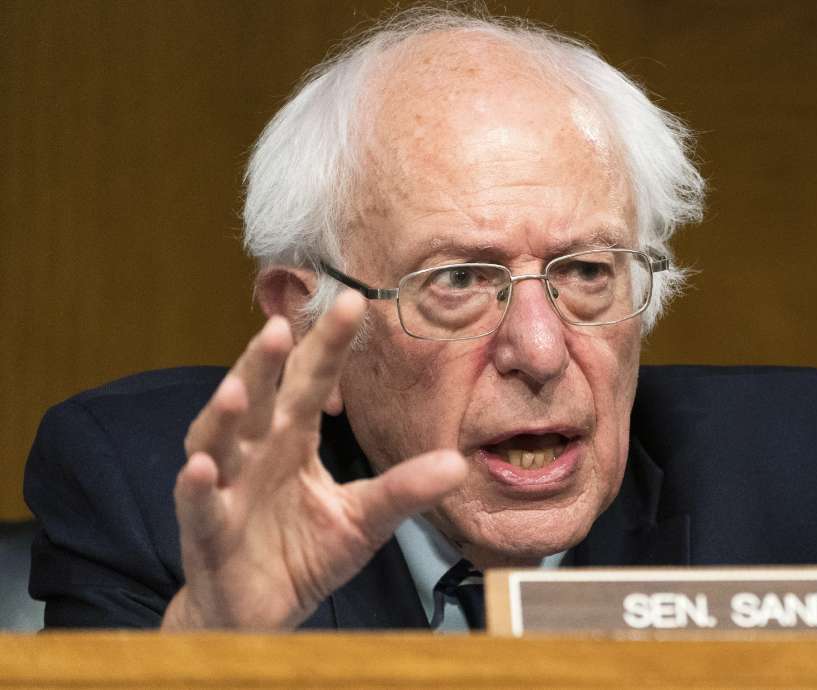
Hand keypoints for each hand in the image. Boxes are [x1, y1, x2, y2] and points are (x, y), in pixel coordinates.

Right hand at [162, 291, 466, 629]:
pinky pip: (198, 505)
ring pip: (218, 440)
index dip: (328, 345)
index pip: (311, 383)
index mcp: (292, 439)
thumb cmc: (305, 554)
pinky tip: (203, 467)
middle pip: (260, 399)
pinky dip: (197, 486)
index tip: (351, 300)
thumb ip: (405, 489)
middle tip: (279, 327)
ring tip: (237, 389)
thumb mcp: (365, 519)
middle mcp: (255, 453)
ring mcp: (227, 488)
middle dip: (265, 363)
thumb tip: (459, 463)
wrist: (260, 613)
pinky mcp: (206, 531)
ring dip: (224, 415)